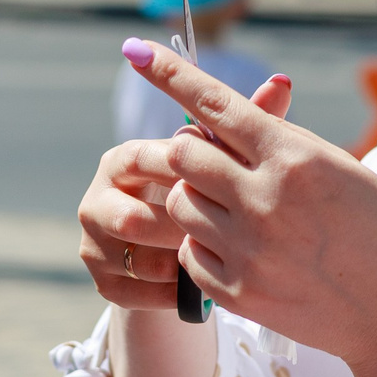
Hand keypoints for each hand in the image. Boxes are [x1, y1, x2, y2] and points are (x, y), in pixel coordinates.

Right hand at [79, 74, 293, 312]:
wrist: (186, 254)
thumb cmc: (212, 193)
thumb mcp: (226, 158)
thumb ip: (248, 122)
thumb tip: (282, 83)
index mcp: (122, 160)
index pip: (145, 160)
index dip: (186, 175)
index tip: (229, 188)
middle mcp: (97, 199)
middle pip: (136, 218)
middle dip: (185, 229)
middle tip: (229, 236)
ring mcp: (94, 244)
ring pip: (140, 260)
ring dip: (182, 264)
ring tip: (218, 262)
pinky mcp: (102, 283)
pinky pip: (139, 294)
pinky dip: (175, 294)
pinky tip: (203, 287)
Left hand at [119, 41, 376, 368]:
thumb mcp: (341, 168)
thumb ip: (279, 142)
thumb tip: (217, 125)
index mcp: (294, 158)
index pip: (215, 104)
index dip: (170, 74)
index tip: (136, 51)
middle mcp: (264, 200)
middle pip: (183, 155)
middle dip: (188, 153)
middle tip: (212, 163)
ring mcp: (247, 250)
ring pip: (181, 205)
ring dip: (196, 200)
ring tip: (239, 213)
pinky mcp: (237, 293)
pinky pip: (189, 254)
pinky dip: (204, 246)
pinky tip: (243, 251)